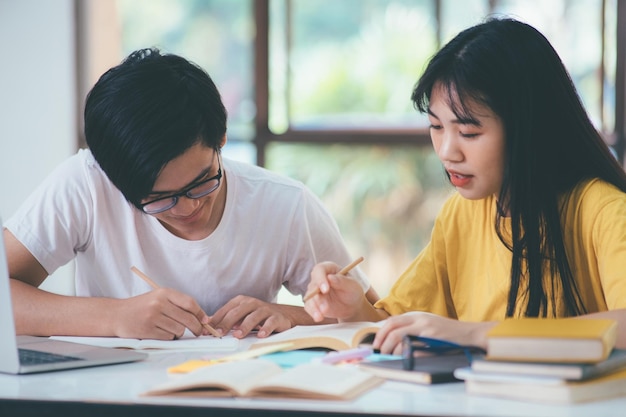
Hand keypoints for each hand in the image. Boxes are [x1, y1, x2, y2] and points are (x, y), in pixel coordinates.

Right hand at [113, 288, 210, 339]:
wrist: (116, 314)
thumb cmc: (142, 307)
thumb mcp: (159, 298)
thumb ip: (178, 305)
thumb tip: (202, 318)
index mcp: (164, 293)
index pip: (190, 303)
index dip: (200, 313)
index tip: (205, 321)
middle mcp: (159, 303)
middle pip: (187, 319)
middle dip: (196, 328)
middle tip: (198, 332)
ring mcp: (152, 317)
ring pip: (179, 330)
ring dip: (179, 333)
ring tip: (170, 329)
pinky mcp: (147, 330)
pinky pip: (168, 337)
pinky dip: (169, 337)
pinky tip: (160, 332)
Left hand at [209, 295, 293, 338]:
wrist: (283, 314)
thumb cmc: (258, 316)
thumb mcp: (241, 315)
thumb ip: (226, 319)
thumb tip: (207, 325)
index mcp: (241, 301)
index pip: (226, 310)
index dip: (216, 320)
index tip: (207, 330)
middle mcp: (252, 303)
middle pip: (237, 312)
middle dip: (227, 323)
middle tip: (219, 333)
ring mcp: (265, 309)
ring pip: (253, 316)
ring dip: (245, 326)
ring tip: (238, 335)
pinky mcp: (276, 317)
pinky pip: (270, 322)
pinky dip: (266, 328)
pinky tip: (261, 335)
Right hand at [304, 262, 367, 321]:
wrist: (351, 305)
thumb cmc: (353, 291)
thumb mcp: (352, 285)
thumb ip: (342, 281)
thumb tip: (330, 278)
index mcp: (329, 269)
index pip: (319, 270)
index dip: (320, 279)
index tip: (325, 290)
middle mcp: (319, 278)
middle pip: (313, 285)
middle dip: (318, 297)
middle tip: (325, 307)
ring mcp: (314, 291)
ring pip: (310, 297)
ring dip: (315, 307)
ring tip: (321, 315)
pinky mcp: (313, 302)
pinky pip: (309, 306)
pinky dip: (313, 312)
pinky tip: (318, 317)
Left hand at [373, 311, 495, 354]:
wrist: (468, 333)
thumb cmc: (446, 332)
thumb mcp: (427, 324)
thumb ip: (411, 328)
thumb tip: (391, 340)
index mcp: (416, 316)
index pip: (391, 321)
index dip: (381, 333)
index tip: (376, 344)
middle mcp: (420, 319)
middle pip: (392, 328)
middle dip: (382, 341)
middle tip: (380, 352)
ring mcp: (426, 328)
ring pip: (400, 337)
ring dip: (391, 349)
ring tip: (390, 357)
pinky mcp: (433, 339)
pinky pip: (414, 347)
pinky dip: (406, 354)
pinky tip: (405, 359)